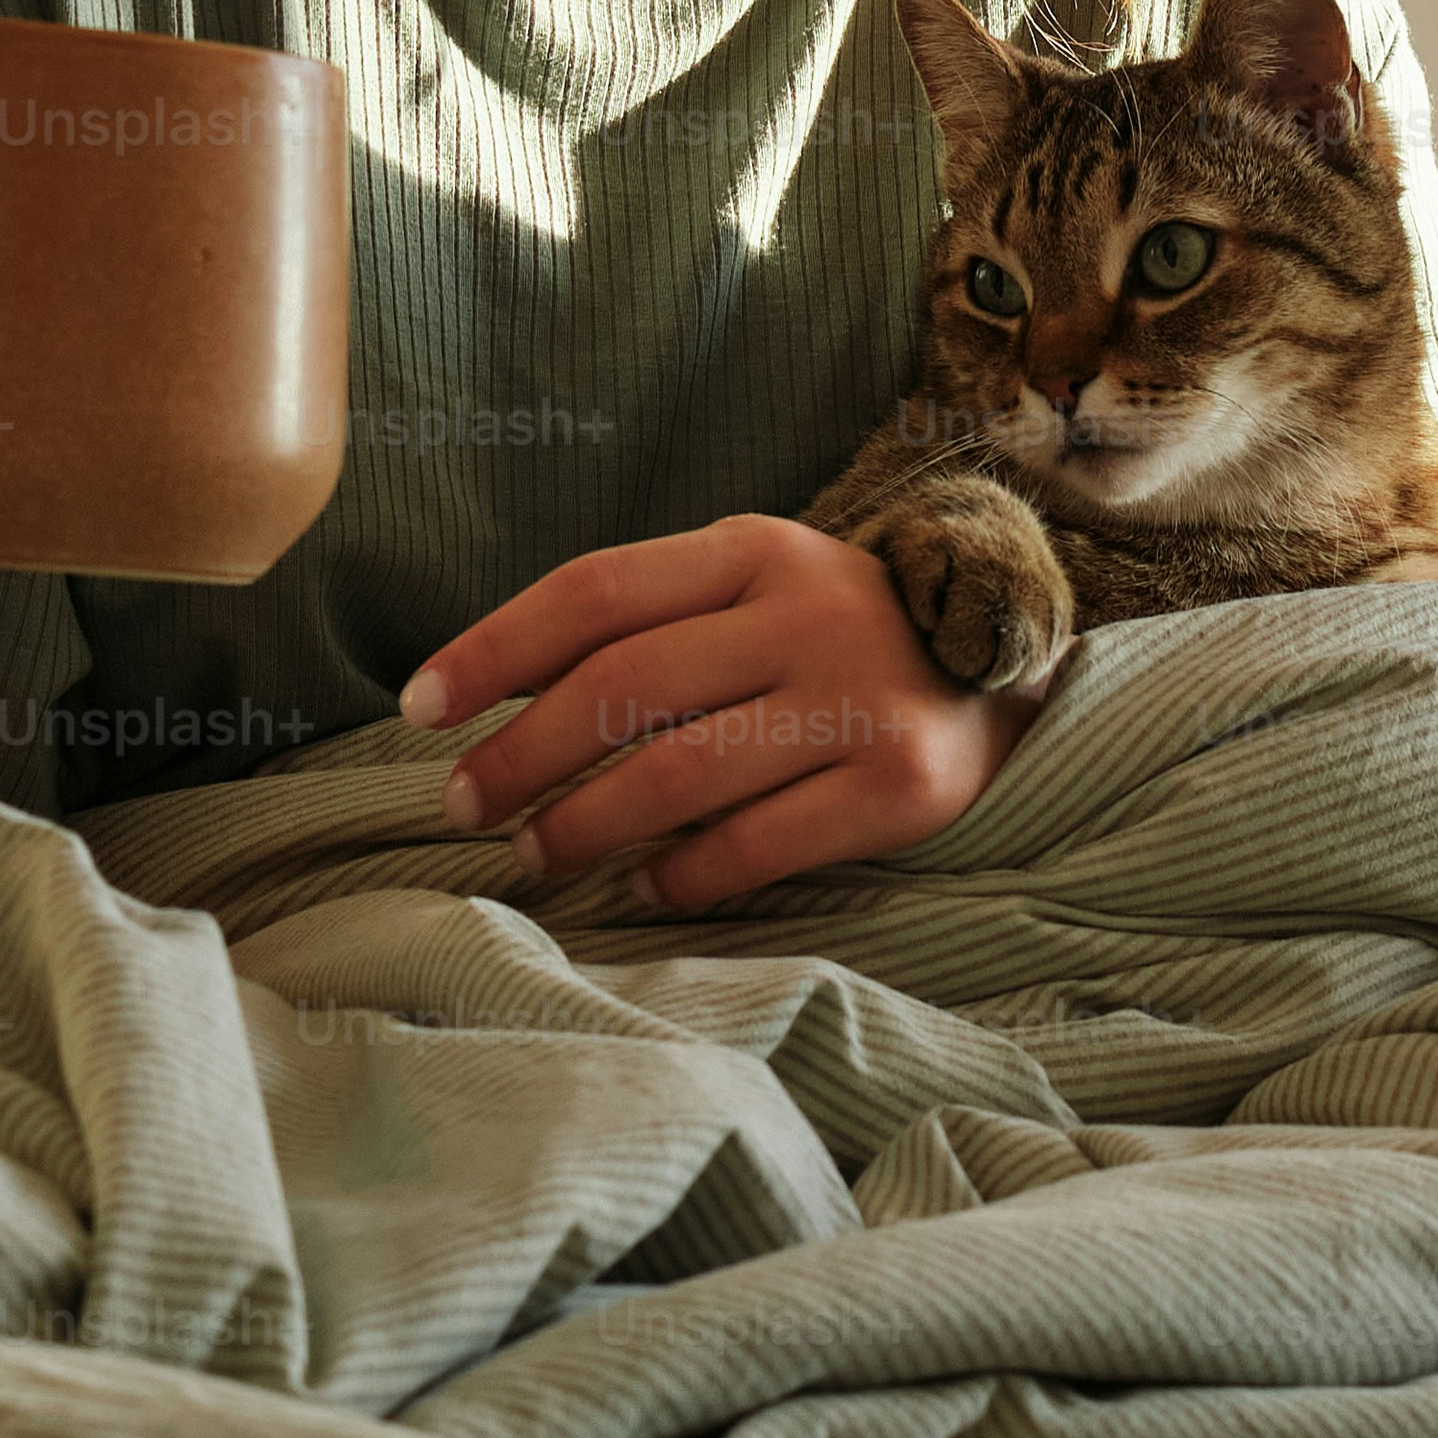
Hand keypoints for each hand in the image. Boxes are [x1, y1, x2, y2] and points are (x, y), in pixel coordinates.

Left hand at [402, 514, 1047, 914]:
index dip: (493, 650)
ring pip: (678, 775)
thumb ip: (650, 621)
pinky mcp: (904, 787)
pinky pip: (760, 844)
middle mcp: (806, 614)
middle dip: (520, 757)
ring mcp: (859, 701)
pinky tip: (646, 887)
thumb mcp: (755, 588)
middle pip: (622, 689)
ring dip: (583, 826)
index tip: (421, 708)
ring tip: (535, 853)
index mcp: (754, 550)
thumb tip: (498, 695)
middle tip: (466, 803)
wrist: (1015, 664)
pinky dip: (685, 875)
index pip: (594, 591)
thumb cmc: (842, 634)